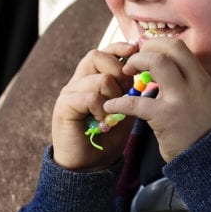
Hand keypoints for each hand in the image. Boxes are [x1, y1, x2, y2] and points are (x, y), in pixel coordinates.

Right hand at [51, 42, 138, 169]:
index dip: (119, 48)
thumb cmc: (110, 135)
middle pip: (97, 56)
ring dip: (113, 96)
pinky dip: (102, 109)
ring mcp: (69, 92)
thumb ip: (131, 90)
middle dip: (119, 71)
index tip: (136, 50)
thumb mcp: (126, 108)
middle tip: (126, 92)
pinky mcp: (63, 106)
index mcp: (93, 77)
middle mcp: (79, 81)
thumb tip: (146, 72)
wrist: (90, 163)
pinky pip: (89, 97)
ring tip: (113, 115)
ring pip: (98, 79)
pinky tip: (104, 123)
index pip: (104, 52)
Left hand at [105, 38, 210, 161]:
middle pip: (168, 49)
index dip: (156, 44)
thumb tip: (159, 66)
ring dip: (135, 64)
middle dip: (144, 51)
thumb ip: (185, 82)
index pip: (179, 47)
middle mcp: (195, 83)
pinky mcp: (166, 117)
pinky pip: (136, 102)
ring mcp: (181, 99)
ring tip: (124, 76)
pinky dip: (119, 103)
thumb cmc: (199, 128)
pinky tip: (110, 107)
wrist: (207, 158)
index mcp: (202, 78)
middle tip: (132, 63)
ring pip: (157, 63)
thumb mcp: (200, 99)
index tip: (143, 53)